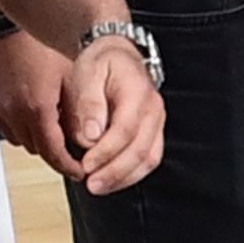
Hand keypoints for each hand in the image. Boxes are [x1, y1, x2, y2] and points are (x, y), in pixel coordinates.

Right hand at [0, 29, 82, 181]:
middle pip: (39, 150)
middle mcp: (15, 113)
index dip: (71, 167)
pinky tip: (33, 111)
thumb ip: (78, 111)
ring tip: (54, 124)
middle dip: (56, 151)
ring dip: (38, 138)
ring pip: (23, 140)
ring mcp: (0, 108)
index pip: (55, 154)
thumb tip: (88, 137)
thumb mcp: (69, 75)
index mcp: (37, 108)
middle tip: (73, 145)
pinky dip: (22, 126)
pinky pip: (9, 127)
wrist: (1, 23)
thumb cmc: (35, 42)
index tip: (81, 170)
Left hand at [69, 36, 165, 195]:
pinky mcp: (154, 133)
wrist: (118, 55)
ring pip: (148, 159)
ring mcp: (157, 123)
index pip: (125, 130)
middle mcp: (154, 110)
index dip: (106, 152)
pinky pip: (149, 159)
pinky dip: (131, 174)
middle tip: (91, 184)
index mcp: (137, 92)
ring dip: (123, 178)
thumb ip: (89, 103)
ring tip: (98, 187)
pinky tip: (111, 181)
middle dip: (114, 172)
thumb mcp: (88, 72)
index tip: (86, 164)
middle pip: (140, 150)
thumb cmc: (101, 63)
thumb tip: (91, 135)